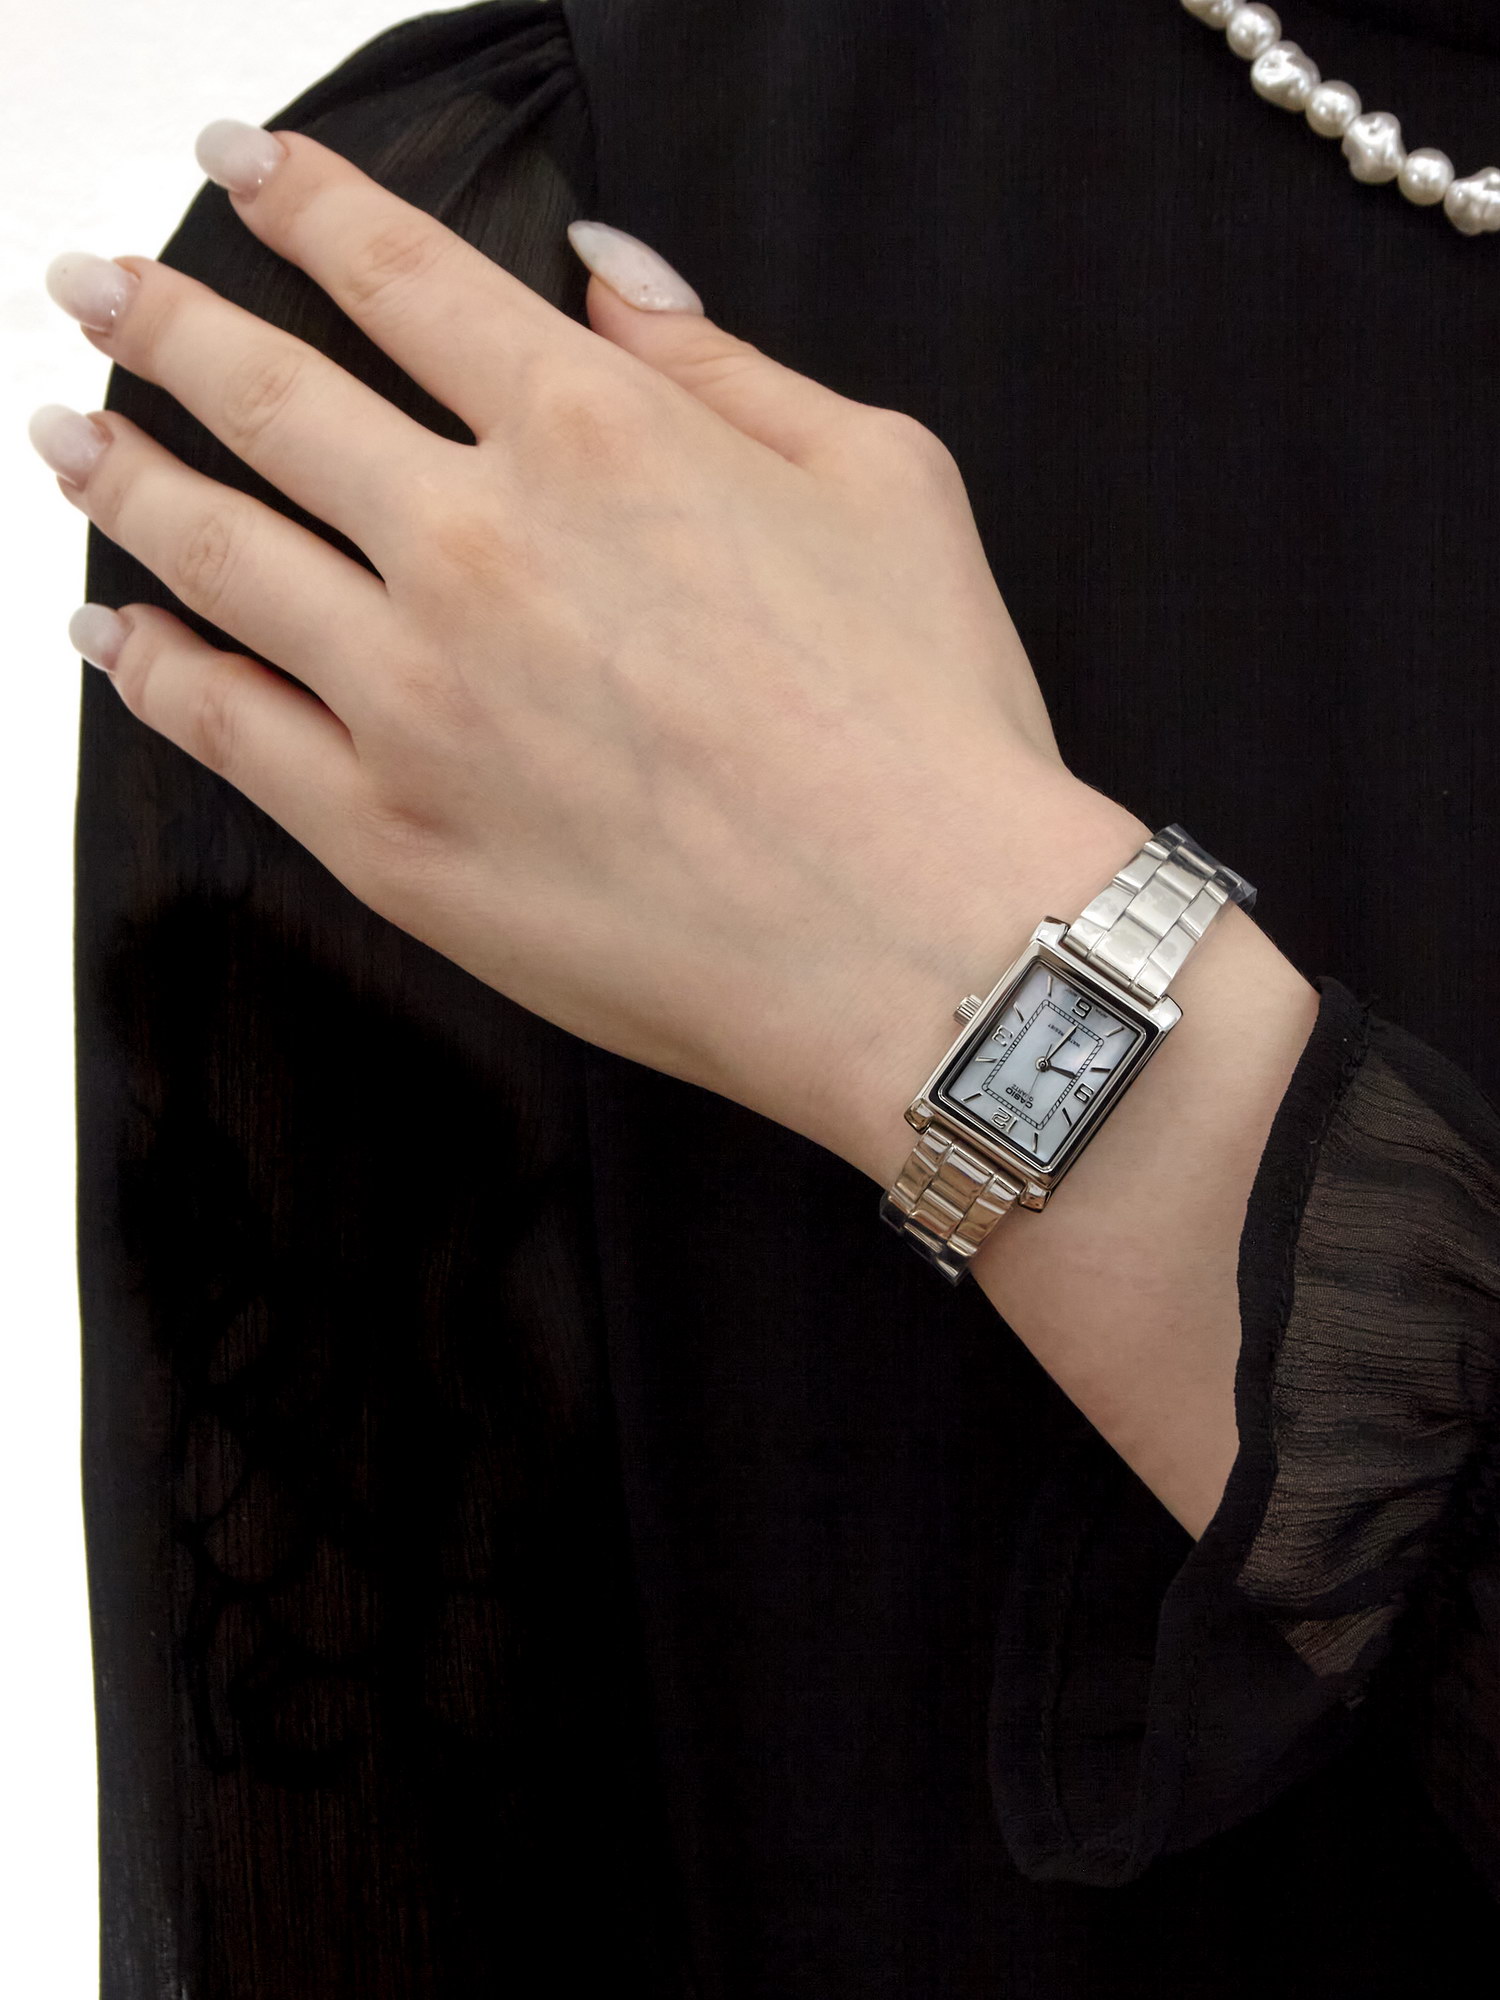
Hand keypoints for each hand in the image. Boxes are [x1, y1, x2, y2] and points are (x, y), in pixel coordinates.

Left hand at [32, 121, 1143, 1180]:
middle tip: (94, 293)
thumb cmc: (925, 726)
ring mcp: (411, 696)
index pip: (399, 273)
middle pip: (265, 395)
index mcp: (595, 432)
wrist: (921, 948)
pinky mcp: (387, 835)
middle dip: (161, 323)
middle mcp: (474, 544)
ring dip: (121, 477)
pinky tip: (112, 632)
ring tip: (69, 440)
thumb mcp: (880, 478)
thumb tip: (605, 277)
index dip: (303, 199)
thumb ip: (723, 364)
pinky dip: (148, 666)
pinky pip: (223, 727)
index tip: (240, 166)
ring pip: (211, 549)